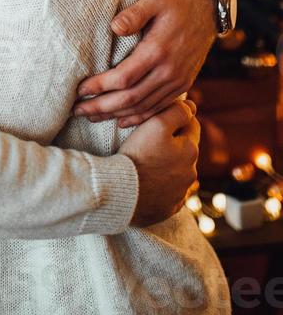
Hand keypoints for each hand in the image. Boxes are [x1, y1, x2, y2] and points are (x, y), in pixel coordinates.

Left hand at [74, 0, 215, 126]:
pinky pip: (158, 108)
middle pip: (130, 98)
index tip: (80, 89)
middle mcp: (169, 71)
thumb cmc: (175, 3)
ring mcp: (178, 81)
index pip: (124, 78)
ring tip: (92, 116)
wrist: (207, 12)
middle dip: (102, 107)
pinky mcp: (182, 85)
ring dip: (115, 115)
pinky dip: (138, 117)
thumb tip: (114, 27)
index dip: (100, 86)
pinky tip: (121, 120)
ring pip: (143, 107)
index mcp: (158, 51)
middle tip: (78, 110)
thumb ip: (134, 13)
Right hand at [120, 99, 199, 226]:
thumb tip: (191, 105)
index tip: (162, 116)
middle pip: (185, 150)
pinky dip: (161, 186)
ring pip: (177, 172)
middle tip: (150, 137)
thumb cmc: (138, 154)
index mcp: (191, 150)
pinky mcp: (168, 209)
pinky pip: (168, 193)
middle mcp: (191, 173)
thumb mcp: (157, 124)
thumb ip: (176, 111)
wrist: (122, 192)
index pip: (192, 124)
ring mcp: (180, 193)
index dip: (178, 116)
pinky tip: (147, 181)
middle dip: (173, 142)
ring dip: (167, 164)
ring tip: (145, 160)